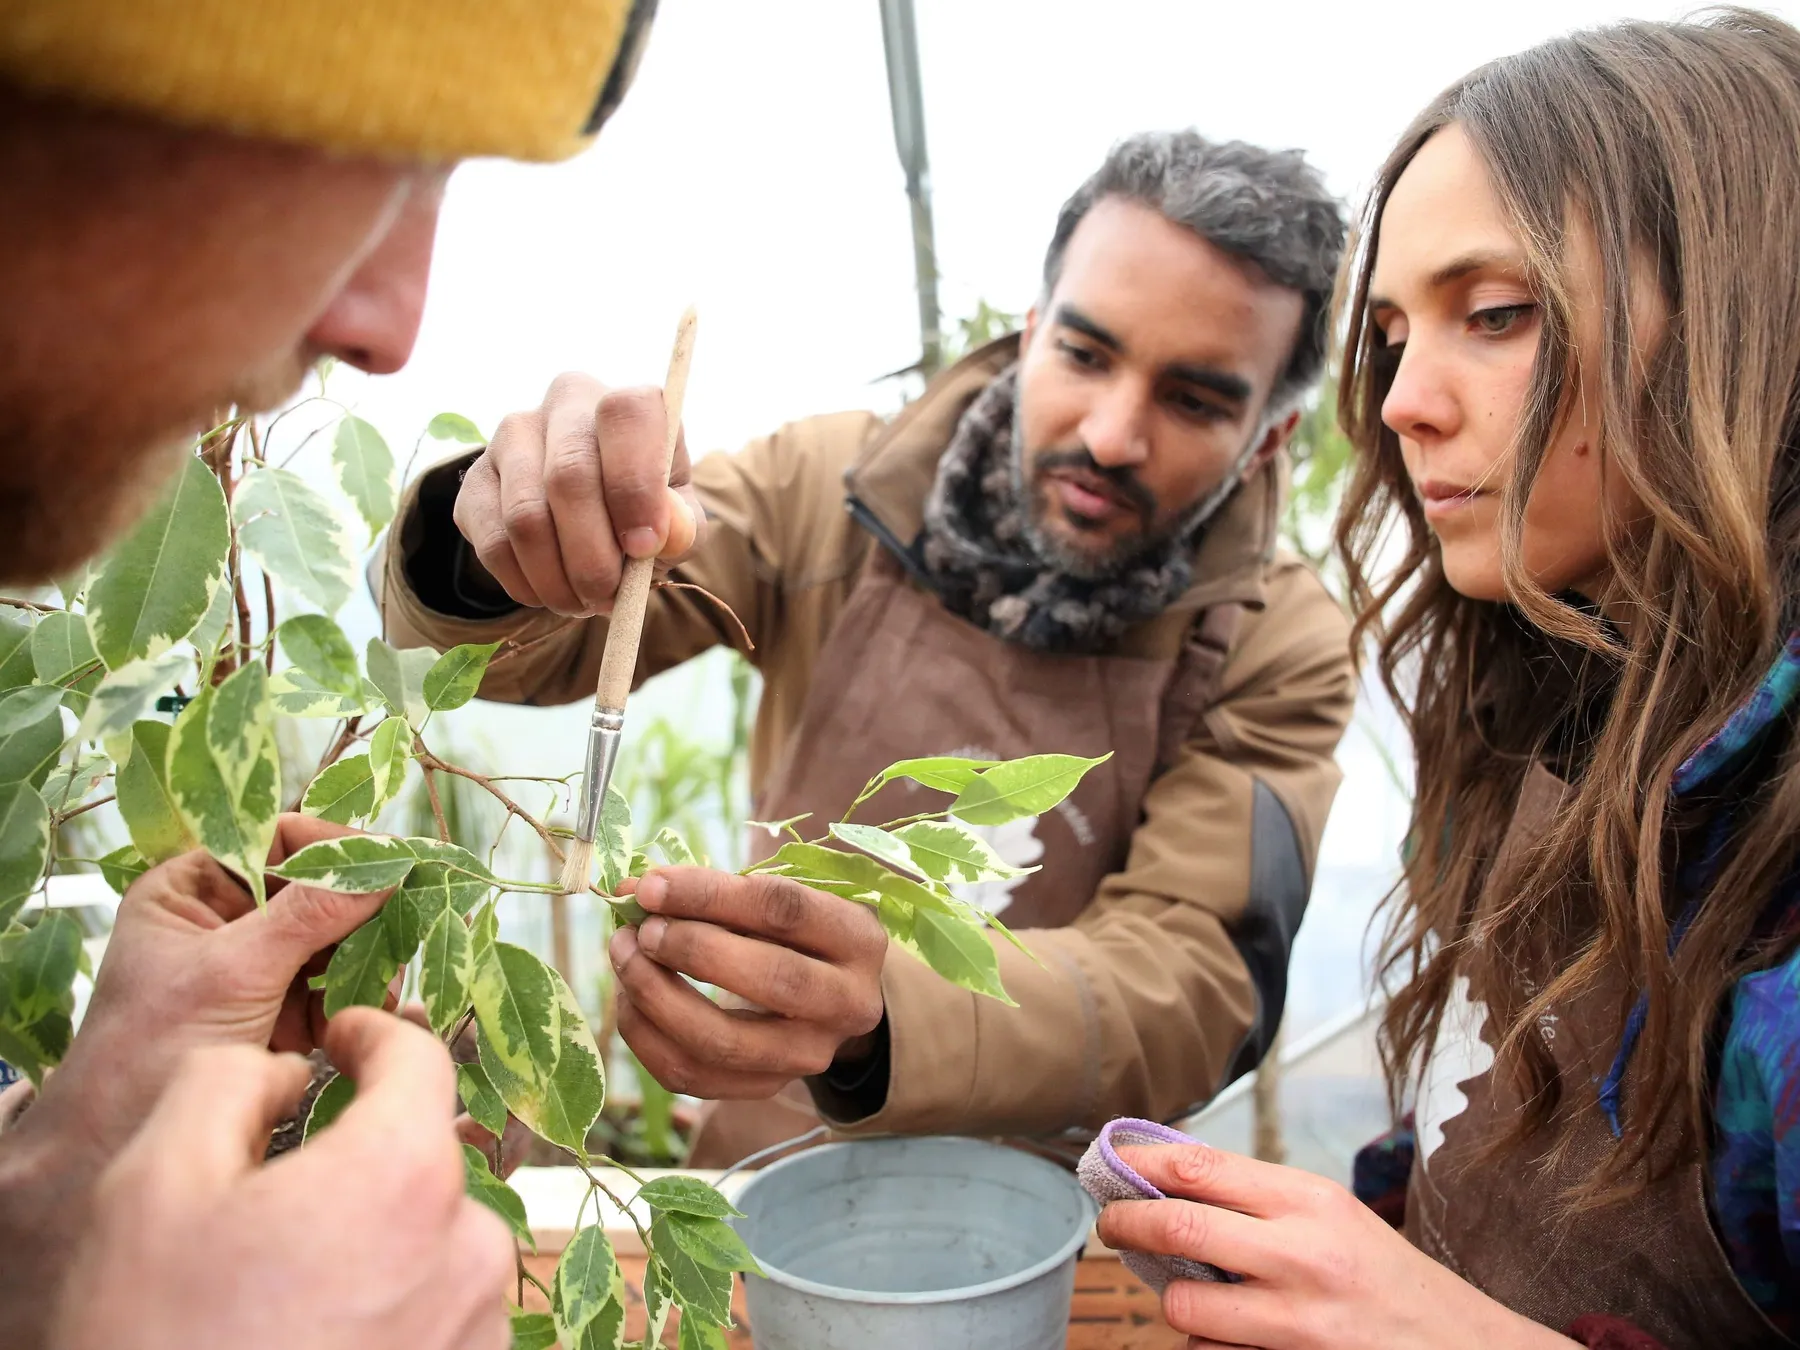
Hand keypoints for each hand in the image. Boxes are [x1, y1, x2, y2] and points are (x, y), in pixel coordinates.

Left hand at [37, 814, 394, 1161]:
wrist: (114, 1150)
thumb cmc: (148, 1049)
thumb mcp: (232, 970)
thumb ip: (310, 915)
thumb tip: (387, 869)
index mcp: (195, 888)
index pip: (280, 839)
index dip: (337, 849)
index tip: (393, 868)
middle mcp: (229, 919)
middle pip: (320, 890)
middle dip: (360, 915)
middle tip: (401, 932)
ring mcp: (258, 969)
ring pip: (338, 941)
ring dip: (365, 961)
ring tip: (380, 988)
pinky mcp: (281, 1014)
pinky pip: (338, 988)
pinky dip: (357, 1000)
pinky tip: (362, 1017)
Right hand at [49, 1010, 512, 1349]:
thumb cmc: (161, 1342)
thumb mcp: (153, 1186)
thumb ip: (227, 1084)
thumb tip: (287, 1071)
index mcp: (406, 1175)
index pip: (420, 1060)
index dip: (376, 1034)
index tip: (345, 1036)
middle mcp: (469, 1246)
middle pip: (425, 1157)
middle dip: (361, 1154)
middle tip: (278, 1194)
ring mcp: (478, 1327)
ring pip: (435, 1238)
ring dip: (378, 1238)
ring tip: (286, 1288)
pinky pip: (442, 1311)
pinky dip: (391, 1305)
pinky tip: (317, 1333)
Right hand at [452, 371, 702, 615]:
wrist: (586, 515)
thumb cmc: (642, 512)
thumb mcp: (677, 523)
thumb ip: (682, 529)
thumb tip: (663, 534)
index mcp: (626, 404)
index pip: (625, 415)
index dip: (634, 485)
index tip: (643, 547)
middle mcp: (566, 402)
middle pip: (568, 476)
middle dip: (592, 556)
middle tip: (607, 597)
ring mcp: (512, 435)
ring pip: (526, 516)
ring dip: (557, 578)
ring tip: (582, 601)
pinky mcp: (475, 477)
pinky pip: (493, 542)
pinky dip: (525, 582)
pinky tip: (549, 592)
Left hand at [608, 868, 886, 1097]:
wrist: (829, 1000)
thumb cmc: (795, 935)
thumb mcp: (779, 902)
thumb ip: (716, 893)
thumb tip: (633, 891)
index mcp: (857, 939)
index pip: (784, 911)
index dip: (710, 896)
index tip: (650, 886)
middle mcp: (848, 1003)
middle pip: (770, 979)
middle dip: (692, 950)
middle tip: (642, 930)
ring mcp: (810, 1055)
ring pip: (724, 1042)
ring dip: (657, 997)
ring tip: (625, 958)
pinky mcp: (768, 1088)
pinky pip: (694, 1077)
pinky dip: (648, 1037)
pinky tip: (631, 999)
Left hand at [1095, 1144, 1572, 1349]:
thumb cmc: (1391, 1281)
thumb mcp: (1334, 1216)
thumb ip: (1261, 1200)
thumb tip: (1171, 1181)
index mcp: (1310, 1201)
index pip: (1199, 1168)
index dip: (1140, 1166)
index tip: (1111, 1166)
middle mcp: (1302, 1254)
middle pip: (1177, 1229)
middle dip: (1125, 1225)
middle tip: (1110, 1223)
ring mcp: (1298, 1321)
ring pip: (1185, 1308)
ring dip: (1171, 1303)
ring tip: (1186, 1295)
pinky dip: (1206, 1348)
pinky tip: (1229, 1338)